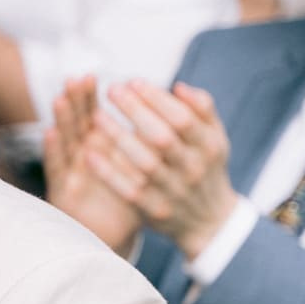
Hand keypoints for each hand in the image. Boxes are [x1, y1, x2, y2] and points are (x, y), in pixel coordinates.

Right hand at [42, 76, 139, 253]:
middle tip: (76, 77)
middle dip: (77, 100)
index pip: (93, 115)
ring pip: (64, 140)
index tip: (92, 75)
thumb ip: (153, 142)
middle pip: (77, 122)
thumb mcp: (146, 169)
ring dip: (62, 118)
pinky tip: (50, 132)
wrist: (114, 236)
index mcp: (100, 147)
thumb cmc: (133, 199)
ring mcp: (70, 172)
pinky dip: (53, 150)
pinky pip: (56, 168)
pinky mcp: (62, 192)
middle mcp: (82, 156)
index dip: (91, 97)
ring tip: (60, 97)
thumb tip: (174, 109)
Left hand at [80, 79, 238, 258]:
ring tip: (96, 115)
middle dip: (135, 111)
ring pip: (143, 162)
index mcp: (209, 147)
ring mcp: (173, 191)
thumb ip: (202, 110)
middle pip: (162, 137)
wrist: (210, 221)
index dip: (156, 99)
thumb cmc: (206, 167)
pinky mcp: (153, 209)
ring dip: (118, 137)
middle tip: (111, 90)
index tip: (132, 82)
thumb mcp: (215, 138)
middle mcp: (193, 168)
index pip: (182, 118)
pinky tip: (89, 153)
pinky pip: (128, 190)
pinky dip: (108, 172)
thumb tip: (179, 86)